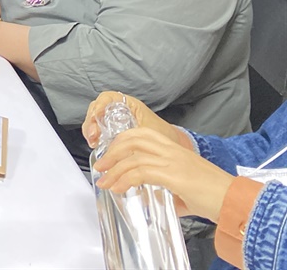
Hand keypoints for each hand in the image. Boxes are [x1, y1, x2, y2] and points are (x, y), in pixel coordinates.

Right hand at [82, 92, 184, 148]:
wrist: (170, 148)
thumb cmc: (163, 137)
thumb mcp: (148, 133)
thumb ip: (135, 136)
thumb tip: (120, 144)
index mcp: (129, 104)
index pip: (108, 98)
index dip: (99, 105)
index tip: (96, 116)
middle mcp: (119, 110)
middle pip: (97, 108)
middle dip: (91, 121)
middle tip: (93, 134)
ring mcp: (114, 120)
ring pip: (95, 119)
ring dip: (90, 129)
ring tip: (92, 141)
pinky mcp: (111, 131)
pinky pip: (98, 129)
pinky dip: (93, 136)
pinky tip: (95, 144)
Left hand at [92, 127, 235, 221]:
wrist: (235, 202)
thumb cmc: (215, 197)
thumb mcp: (186, 190)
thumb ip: (167, 192)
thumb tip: (153, 200)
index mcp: (174, 149)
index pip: (141, 134)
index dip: (121, 142)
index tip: (109, 156)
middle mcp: (172, 150)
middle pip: (132, 139)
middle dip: (112, 152)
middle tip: (101, 167)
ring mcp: (173, 161)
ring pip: (133, 156)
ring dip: (114, 169)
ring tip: (105, 181)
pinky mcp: (174, 175)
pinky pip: (141, 172)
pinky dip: (125, 179)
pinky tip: (118, 188)